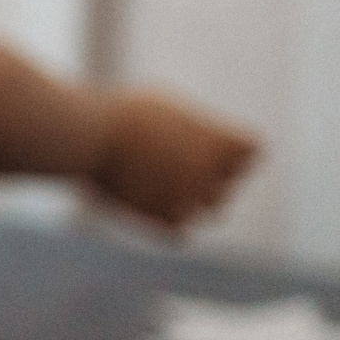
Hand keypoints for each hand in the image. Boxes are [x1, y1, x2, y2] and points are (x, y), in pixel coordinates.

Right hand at [88, 90, 258, 229]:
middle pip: (230, 184)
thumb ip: (192, 130)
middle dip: (209, 177)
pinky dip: (166, 220)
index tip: (201, 141)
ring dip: (192, 201)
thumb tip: (197, 141)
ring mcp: (191, 199)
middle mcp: (213, 173)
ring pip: (214, 213)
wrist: (86, 138)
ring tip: (158, 183)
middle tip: (170, 161)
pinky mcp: (165, 221)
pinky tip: (143, 200)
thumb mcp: (164, 107)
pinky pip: (181, 232)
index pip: (252, 152)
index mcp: (218, 141)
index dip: (229, 147)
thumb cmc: (120, 115)